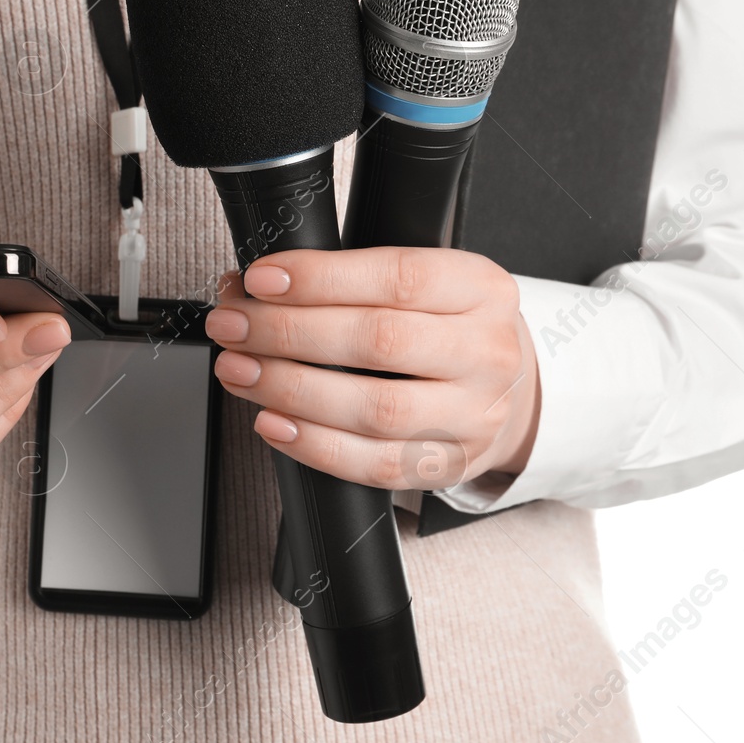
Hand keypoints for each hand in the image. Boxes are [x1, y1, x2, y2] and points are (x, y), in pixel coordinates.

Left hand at [205, 247, 538, 489]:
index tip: (261, 280)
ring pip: (376, 408)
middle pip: (380, 341)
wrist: (510, 387)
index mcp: (480, 288)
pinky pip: (375, 465)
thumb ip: (345, 279)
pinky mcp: (449, 465)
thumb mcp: (424, 282)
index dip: (321, 279)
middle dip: (289, 332)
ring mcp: (474, 415)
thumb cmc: (447, 326)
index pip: (399, 277)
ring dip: (292, 389)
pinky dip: (315, 445)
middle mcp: (486, 351)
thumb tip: (251, 286)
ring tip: (240, 370)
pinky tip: (273, 421)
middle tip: (233, 325)